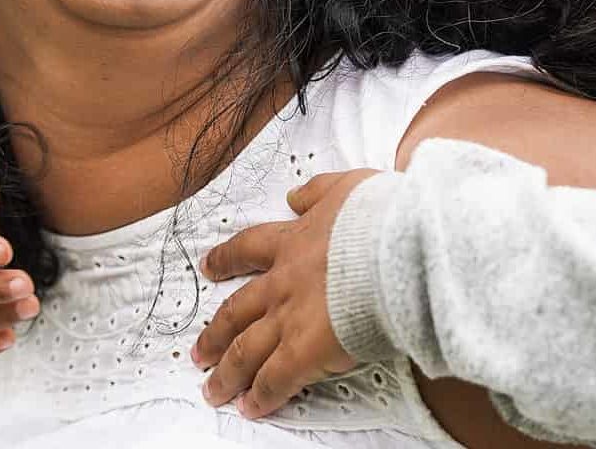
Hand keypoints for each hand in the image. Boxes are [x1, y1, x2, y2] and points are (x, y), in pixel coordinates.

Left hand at [193, 169, 377, 417]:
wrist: (396, 248)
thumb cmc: (381, 218)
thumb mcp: (345, 187)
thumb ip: (317, 192)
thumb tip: (296, 195)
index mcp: (292, 242)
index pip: (247, 249)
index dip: (225, 260)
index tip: (208, 268)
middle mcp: (282, 282)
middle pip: (235, 310)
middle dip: (215, 334)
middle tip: (199, 351)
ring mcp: (289, 318)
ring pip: (245, 349)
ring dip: (227, 372)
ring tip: (213, 389)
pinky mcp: (305, 351)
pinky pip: (275, 380)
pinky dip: (261, 396)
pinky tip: (251, 408)